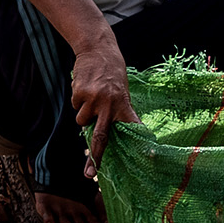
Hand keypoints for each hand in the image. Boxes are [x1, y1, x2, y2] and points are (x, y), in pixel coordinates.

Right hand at [72, 33, 137, 180]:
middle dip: (96, 156)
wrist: (97, 49)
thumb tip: (103, 134)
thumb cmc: (112, 74)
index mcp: (124, 104)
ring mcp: (93, 99)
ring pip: (81, 120)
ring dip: (83, 114)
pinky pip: (74, 106)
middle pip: (101, 137)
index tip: (149, 155)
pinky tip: (84, 86)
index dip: (139, 141)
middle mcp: (110, 104)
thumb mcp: (121, 92)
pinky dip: (77, 100)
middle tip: (91, 174)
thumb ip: (116, 113)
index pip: (132, 126)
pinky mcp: (79, 93)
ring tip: (91, 96)